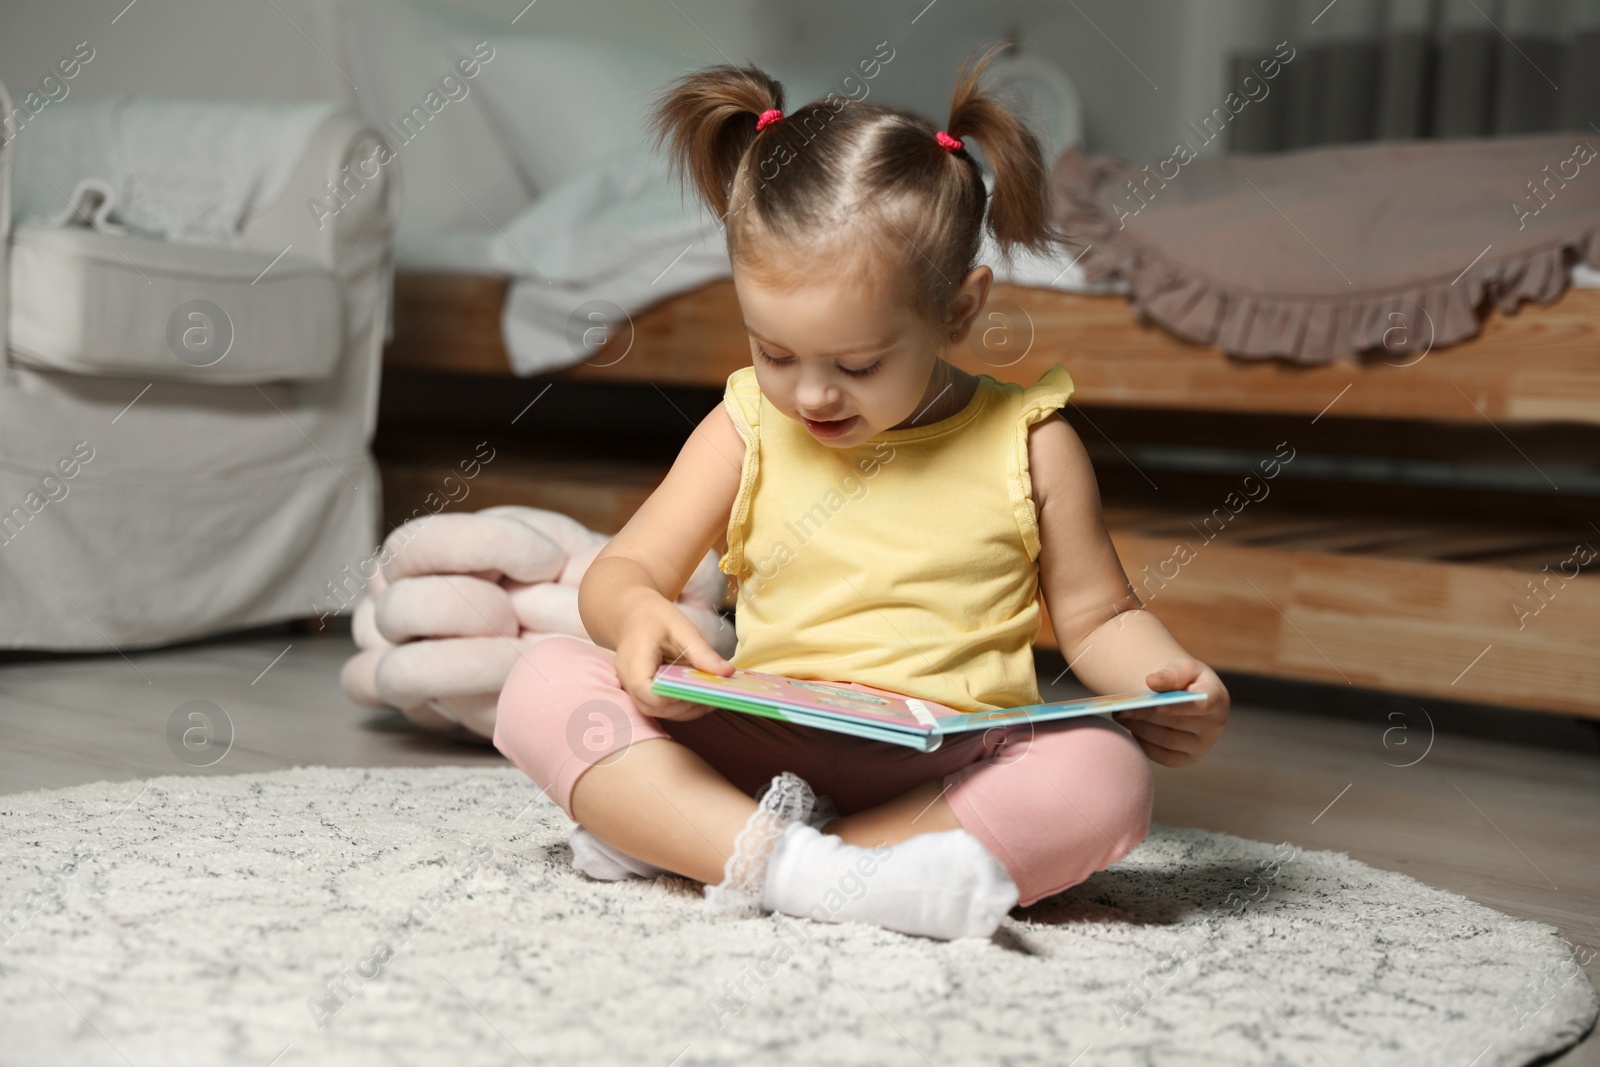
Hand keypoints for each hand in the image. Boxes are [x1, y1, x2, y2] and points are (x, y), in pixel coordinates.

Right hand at [613, 594, 733, 720]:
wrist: (633, 614)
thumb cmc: (655, 618)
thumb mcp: (682, 629)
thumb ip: (702, 653)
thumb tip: (728, 672)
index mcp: (635, 662)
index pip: (649, 693)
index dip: (675, 697)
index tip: (701, 690)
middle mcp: (628, 680)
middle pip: (653, 707)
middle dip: (684, 707)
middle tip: (712, 696)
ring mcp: (631, 688)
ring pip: (656, 711)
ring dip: (684, 710)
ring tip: (709, 698)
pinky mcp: (641, 691)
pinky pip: (658, 706)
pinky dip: (679, 705)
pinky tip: (698, 696)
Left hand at [1112, 657, 1228, 767]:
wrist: (1188, 696)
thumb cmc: (1187, 679)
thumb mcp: (1184, 668)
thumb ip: (1171, 673)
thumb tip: (1151, 682)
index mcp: (1217, 699)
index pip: (1202, 705)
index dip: (1178, 707)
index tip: (1155, 705)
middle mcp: (1214, 726)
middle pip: (1177, 724)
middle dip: (1146, 716)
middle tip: (1122, 708)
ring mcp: (1202, 746)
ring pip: (1167, 741)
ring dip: (1140, 729)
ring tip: (1121, 716)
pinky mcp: (1187, 759)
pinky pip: (1163, 757)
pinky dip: (1144, 744)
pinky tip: (1131, 730)